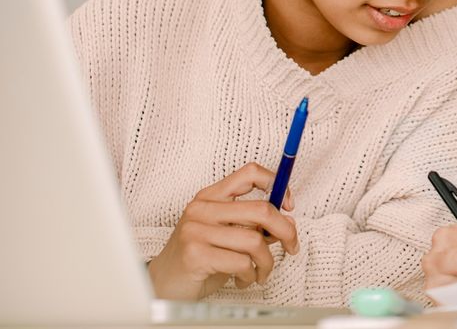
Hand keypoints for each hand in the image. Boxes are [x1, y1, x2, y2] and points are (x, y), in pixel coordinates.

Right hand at [147, 162, 299, 300]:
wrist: (163, 284)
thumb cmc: (200, 258)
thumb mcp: (228, 235)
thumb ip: (254, 225)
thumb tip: (288, 223)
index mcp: (211, 196)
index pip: (250, 173)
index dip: (276, 184)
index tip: (288, 206)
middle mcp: (202, 208)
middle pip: (261, 209)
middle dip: (286, 230)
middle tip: (291, 246)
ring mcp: (196, 230)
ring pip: (255, 241)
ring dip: (267, 262)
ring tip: (261, 272)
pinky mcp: (195, 254)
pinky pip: (241, 263)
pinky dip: (251, 275)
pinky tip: (244, 279)